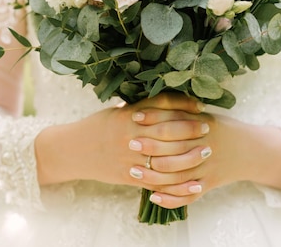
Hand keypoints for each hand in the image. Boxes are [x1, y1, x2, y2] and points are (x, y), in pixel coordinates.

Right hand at [34, 93, 210, 191]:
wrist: (72, 150)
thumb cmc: (97, 127)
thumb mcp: (117, 112)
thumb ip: (140, 108)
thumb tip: (165, 99)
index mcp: (129, 116)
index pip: (161, 106)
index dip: (182, 104)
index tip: (199, 105)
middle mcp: (131, 135)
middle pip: (167, 130)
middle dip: (190, 128)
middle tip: (208, 126)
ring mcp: (130, 157)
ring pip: (165, 156)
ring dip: (188, 154)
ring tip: (205, 151)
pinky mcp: (129, 176)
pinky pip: (156, 180)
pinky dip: (176, 183)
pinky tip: (192, 181)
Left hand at [141, 113, 280, 208]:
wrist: (252, 150)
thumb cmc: (223, 129)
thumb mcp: (206, 116)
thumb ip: (182, 110)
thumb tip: (151, 100)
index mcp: (203, 124)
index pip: (174, 119)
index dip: (153, 117)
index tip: (134, 116)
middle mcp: (205, 145)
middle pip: (173, 147)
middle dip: (149, 146)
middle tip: (129, 144)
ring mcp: (207, 167)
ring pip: (176, 174)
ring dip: (152, 174)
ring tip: (133, 171)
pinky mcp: (209, 183)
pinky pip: (188, 195)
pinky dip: (170, 198)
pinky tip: (153, 195)